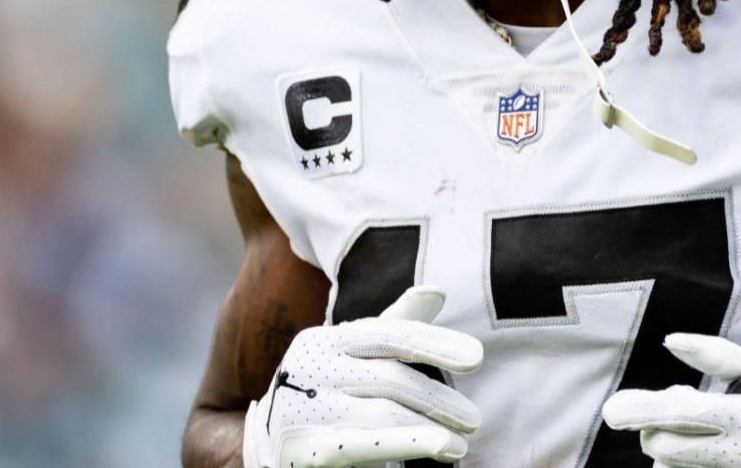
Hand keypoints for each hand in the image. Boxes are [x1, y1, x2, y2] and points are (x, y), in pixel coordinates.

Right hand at [242, 286, 482, 467]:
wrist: (265, 445)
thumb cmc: (323, 393)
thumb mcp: (351, 356)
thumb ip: (393, 327)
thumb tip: (436, 291)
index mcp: (325, 340)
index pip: (389, 335)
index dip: (434, 344)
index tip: (475, 357)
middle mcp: (311, 368)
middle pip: (389, 378)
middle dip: (437, 398)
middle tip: (474, 419)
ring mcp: (305, 409)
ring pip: (380, 414)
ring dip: (428, 428)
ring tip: (461, 443)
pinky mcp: (307, 449)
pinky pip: (362, 444)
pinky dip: (406, 443)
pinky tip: (438, 446)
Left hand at [602, 333, 740, 467]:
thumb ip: (718, 354)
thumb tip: (669, 341)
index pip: (685, 415)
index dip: (645, 412)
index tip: (613, 410)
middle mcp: (739, 454)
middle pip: (667, 448)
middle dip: (651, 431)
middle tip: (662, 416)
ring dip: (668, 449)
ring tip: (691, 433)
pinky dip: (683, 464)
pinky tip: (697, 450)